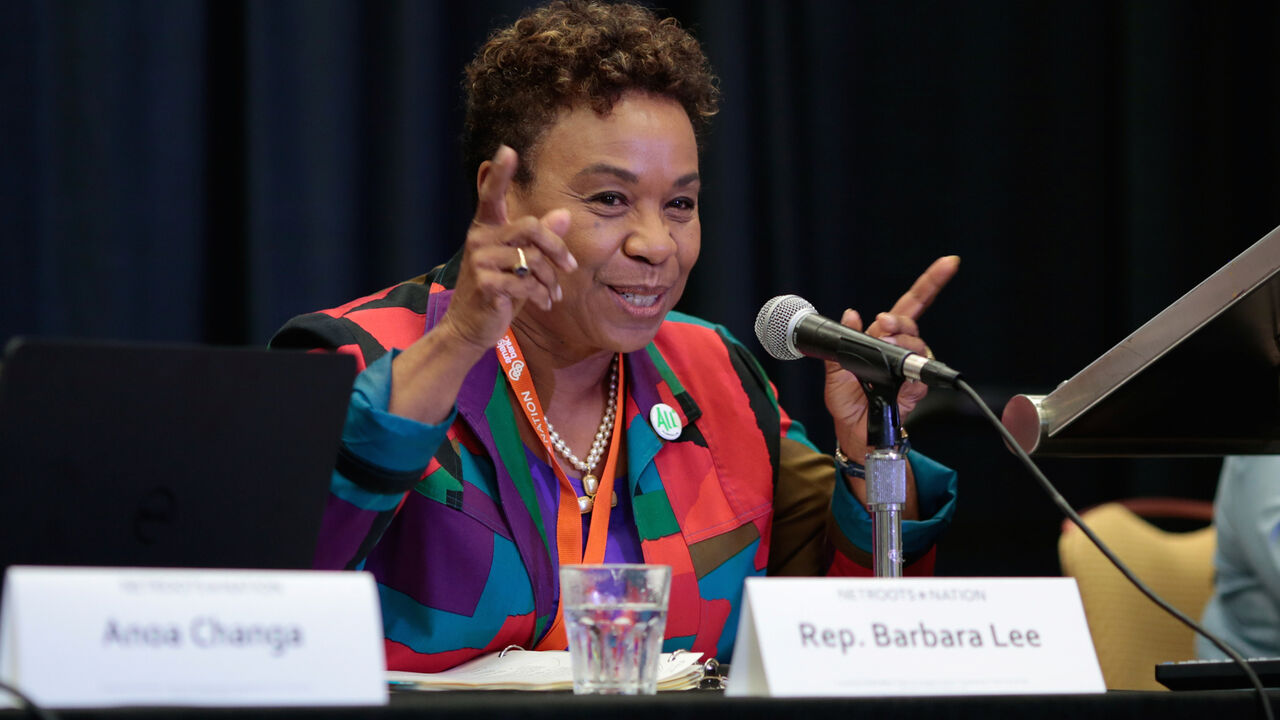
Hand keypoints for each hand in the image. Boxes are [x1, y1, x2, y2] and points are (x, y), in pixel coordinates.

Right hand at [437, 145, 578, 355]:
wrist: (471, 327)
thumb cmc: (500, 290)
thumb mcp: (521, 263)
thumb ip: (540, 240)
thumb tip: (563, 215)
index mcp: (485, 229)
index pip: (490, 196)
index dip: (500, 174)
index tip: (507, 150)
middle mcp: (479, 240)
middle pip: (531, 227)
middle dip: (557, 249)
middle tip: (570, 268)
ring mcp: (479, 262)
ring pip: (533, 259)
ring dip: (551, 280)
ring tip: (553, 293)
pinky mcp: (486, 284)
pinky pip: (527, 283)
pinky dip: (542, 295)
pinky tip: (544, 303)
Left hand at [824, 256, 959, 458]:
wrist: (854, 435)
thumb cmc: (846, 404)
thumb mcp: (835, 375)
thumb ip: (843, 347)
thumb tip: (852, 315)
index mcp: (880, 339)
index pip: (905, 308)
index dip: (928, 284)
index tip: (949, 263)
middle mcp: (899, 350)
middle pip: (911, 322)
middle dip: (901, 319)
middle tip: (886, 323)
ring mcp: (910, 368)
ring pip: (917, 344)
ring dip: (903, 342)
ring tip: (888, 346)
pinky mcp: (916, 388)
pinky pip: (921, 374)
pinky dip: (911, 373)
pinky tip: (900, 378)